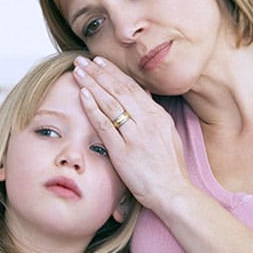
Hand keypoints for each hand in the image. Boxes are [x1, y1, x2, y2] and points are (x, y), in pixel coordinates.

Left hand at [72, 56, 191, 208]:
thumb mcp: (167, 135)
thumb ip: (153, 115)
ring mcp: (136, 135)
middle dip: (99, 72)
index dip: (114, 72)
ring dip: (93, 84)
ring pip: (111, 102)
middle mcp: (148, 120)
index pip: (132, 87)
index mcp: (158, 115)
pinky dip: (93, 107)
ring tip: (78, 71)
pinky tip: (82, 95)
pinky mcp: (124, 150)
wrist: (173, 192)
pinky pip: (105, 124)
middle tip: (83, 59)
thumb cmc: (169, 168)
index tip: (100, 62)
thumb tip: (143, 95)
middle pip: (119, 89)